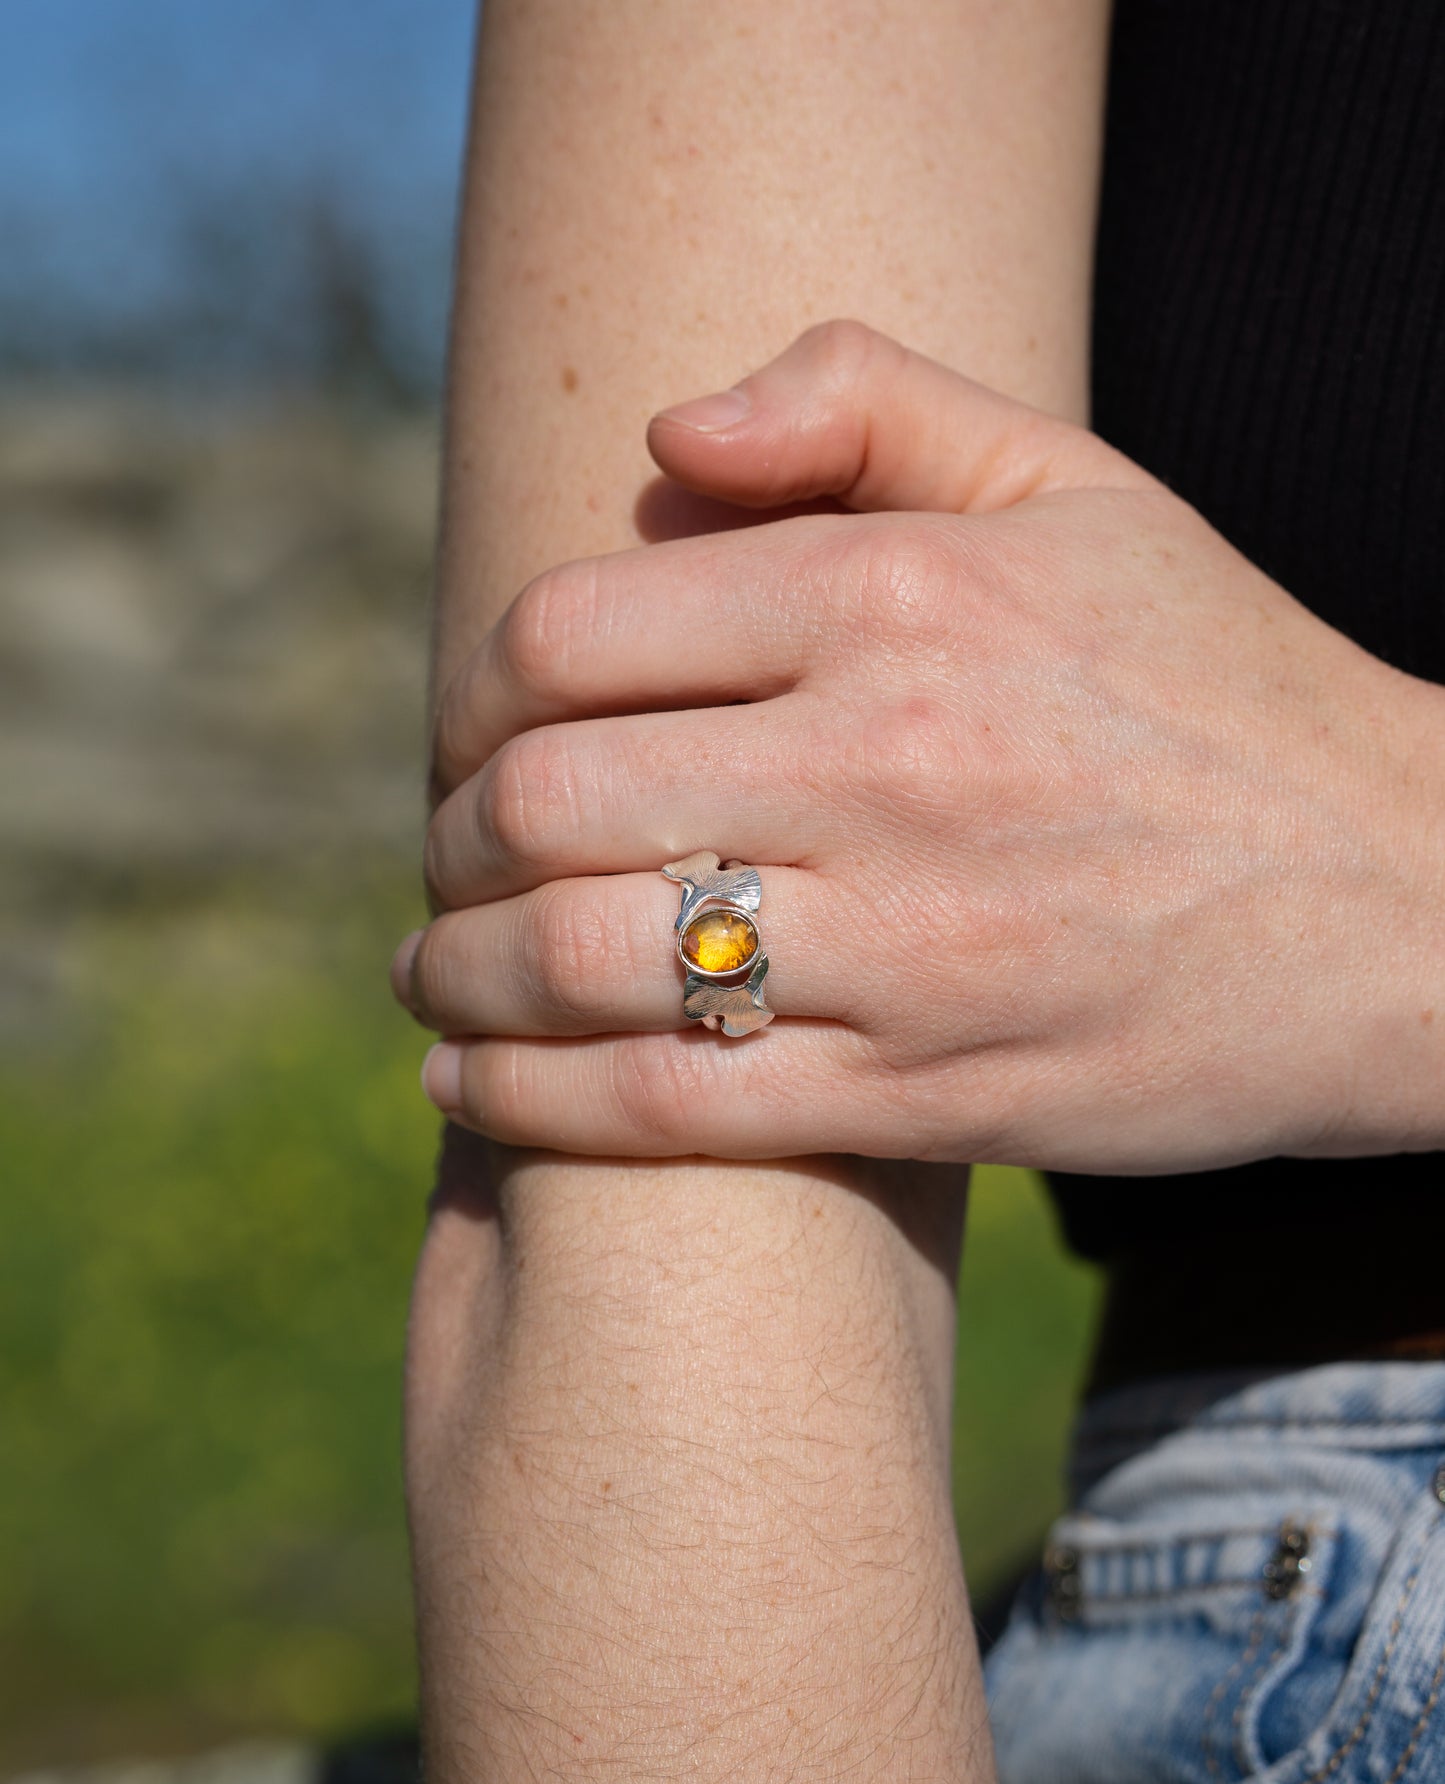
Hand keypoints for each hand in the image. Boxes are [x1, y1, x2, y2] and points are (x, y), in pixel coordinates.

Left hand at [397, 321, 1444, 1171]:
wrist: (1405, 900)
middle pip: (547, 801)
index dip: (477, 690)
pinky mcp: (934, 1091)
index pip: (573, 633)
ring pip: (584, 962)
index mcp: (901, 597)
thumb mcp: (1075, 484)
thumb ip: (866, 403)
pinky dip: (529, 1104)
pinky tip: (468, 1087)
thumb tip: (667, 434)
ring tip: (428, 978)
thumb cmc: (1217, 681)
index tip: (472, 731)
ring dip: (456, 977)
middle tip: (441, 860)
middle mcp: (891, 764)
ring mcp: (912, 944)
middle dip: (449, 838)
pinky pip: (671, 1109)